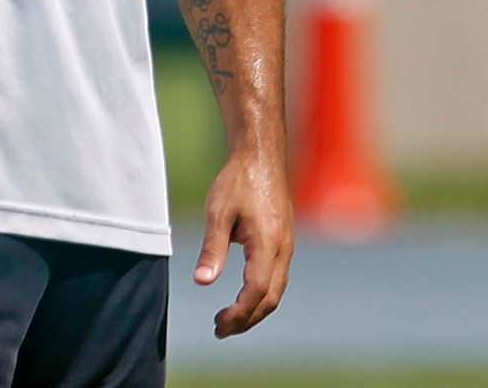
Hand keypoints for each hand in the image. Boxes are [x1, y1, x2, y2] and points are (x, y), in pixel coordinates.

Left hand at [193, 149, 292, 336]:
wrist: (262, 157)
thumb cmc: (237, 181)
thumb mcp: (218, 213)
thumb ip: (212, 249)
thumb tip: (201, 281)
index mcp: (268, 245)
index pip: (255, 292)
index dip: (238, 313)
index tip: (218, 325)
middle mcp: (283, 251)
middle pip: (269, 298)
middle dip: (247, 319)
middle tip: (220, 330)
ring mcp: (286, 247)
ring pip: (276, 291)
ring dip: (255, 310)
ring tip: (229, 320)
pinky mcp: (284, 242)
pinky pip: (277, 278)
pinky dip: (262, 295)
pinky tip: (243, 297)